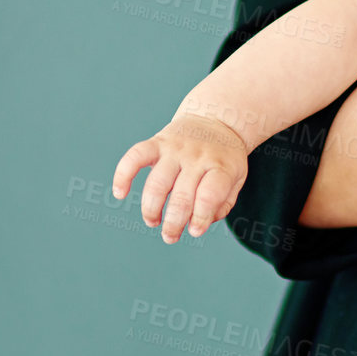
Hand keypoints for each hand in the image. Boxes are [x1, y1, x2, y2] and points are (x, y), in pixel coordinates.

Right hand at [112, 114, 248, 242]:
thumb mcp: (236, 178)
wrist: (217, 118)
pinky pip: (136, 155)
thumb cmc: (224, 158)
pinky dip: (123, 174)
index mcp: (220, 167)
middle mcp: (197, 157)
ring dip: (151, 209)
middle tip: (170, 237)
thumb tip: (197, 225)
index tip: (195, 232)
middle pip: (182, 196)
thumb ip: (222, 204)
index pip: (209, 195)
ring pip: (157, 183)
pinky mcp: (157, 142)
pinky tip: (120, 193)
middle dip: (173, 224)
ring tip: (153, 221)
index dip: (200, 218)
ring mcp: (176, 148)